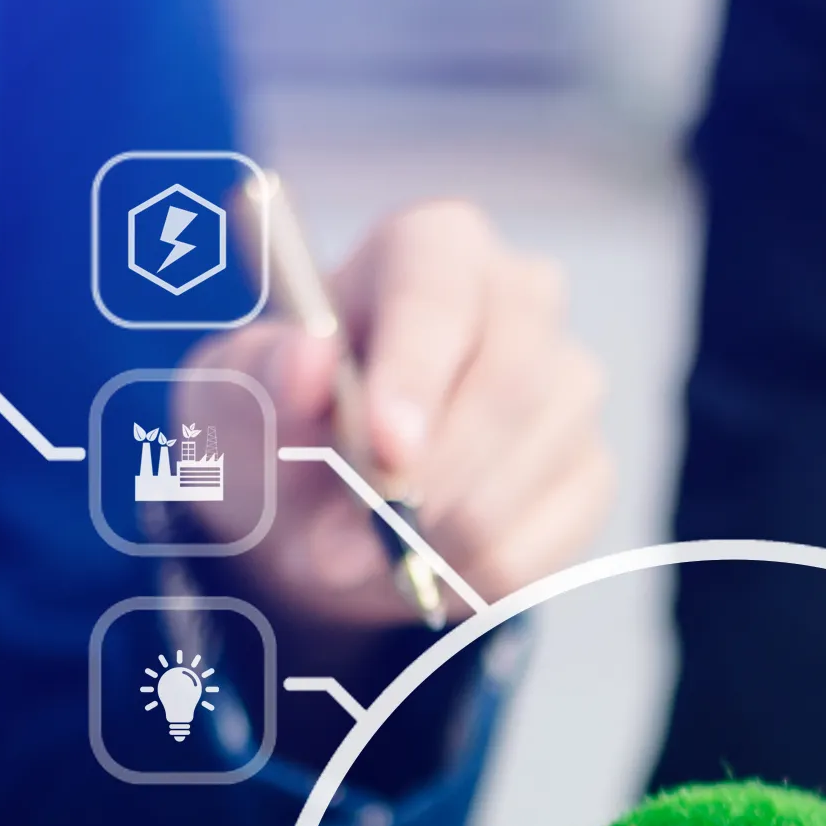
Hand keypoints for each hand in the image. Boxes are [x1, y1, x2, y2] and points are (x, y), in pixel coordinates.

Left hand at [209, 201, 611, 634]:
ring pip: (529, 469)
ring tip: (349, 561)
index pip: (441, 290)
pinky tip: (413, 569)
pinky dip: (464, 577)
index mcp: (432, 248)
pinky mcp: (587, 474)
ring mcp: (567, 386)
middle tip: (336, 547)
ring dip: (433, 538)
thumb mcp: (238, 396)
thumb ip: (267, 374)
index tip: (382, 451)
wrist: (315, 507)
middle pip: (513, 378)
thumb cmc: (278, 422)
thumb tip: (307, 359)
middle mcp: (520, 300)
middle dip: (429, 477)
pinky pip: (541, 544)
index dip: (416, 371)